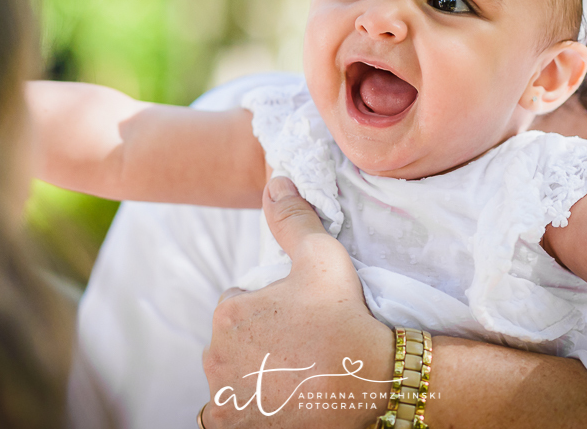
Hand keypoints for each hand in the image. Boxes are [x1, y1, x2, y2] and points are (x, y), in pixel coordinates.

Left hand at [201, 177, 393, 427]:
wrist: (371, 383)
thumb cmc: (346, 318)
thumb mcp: (323, 257)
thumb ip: (294, 218)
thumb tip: (275, 182)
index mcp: (230, 311)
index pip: (240, 303)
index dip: (271, 307)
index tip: (300, 317)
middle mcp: (216, 354)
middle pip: (234, 341)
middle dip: (259, 341)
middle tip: (302, 344)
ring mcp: (223, 396)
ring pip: (232, 375)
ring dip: (253, 374)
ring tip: (295, 373)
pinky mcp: (231, 425)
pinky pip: (230, 413)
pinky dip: (248, 408)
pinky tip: (278, 401)